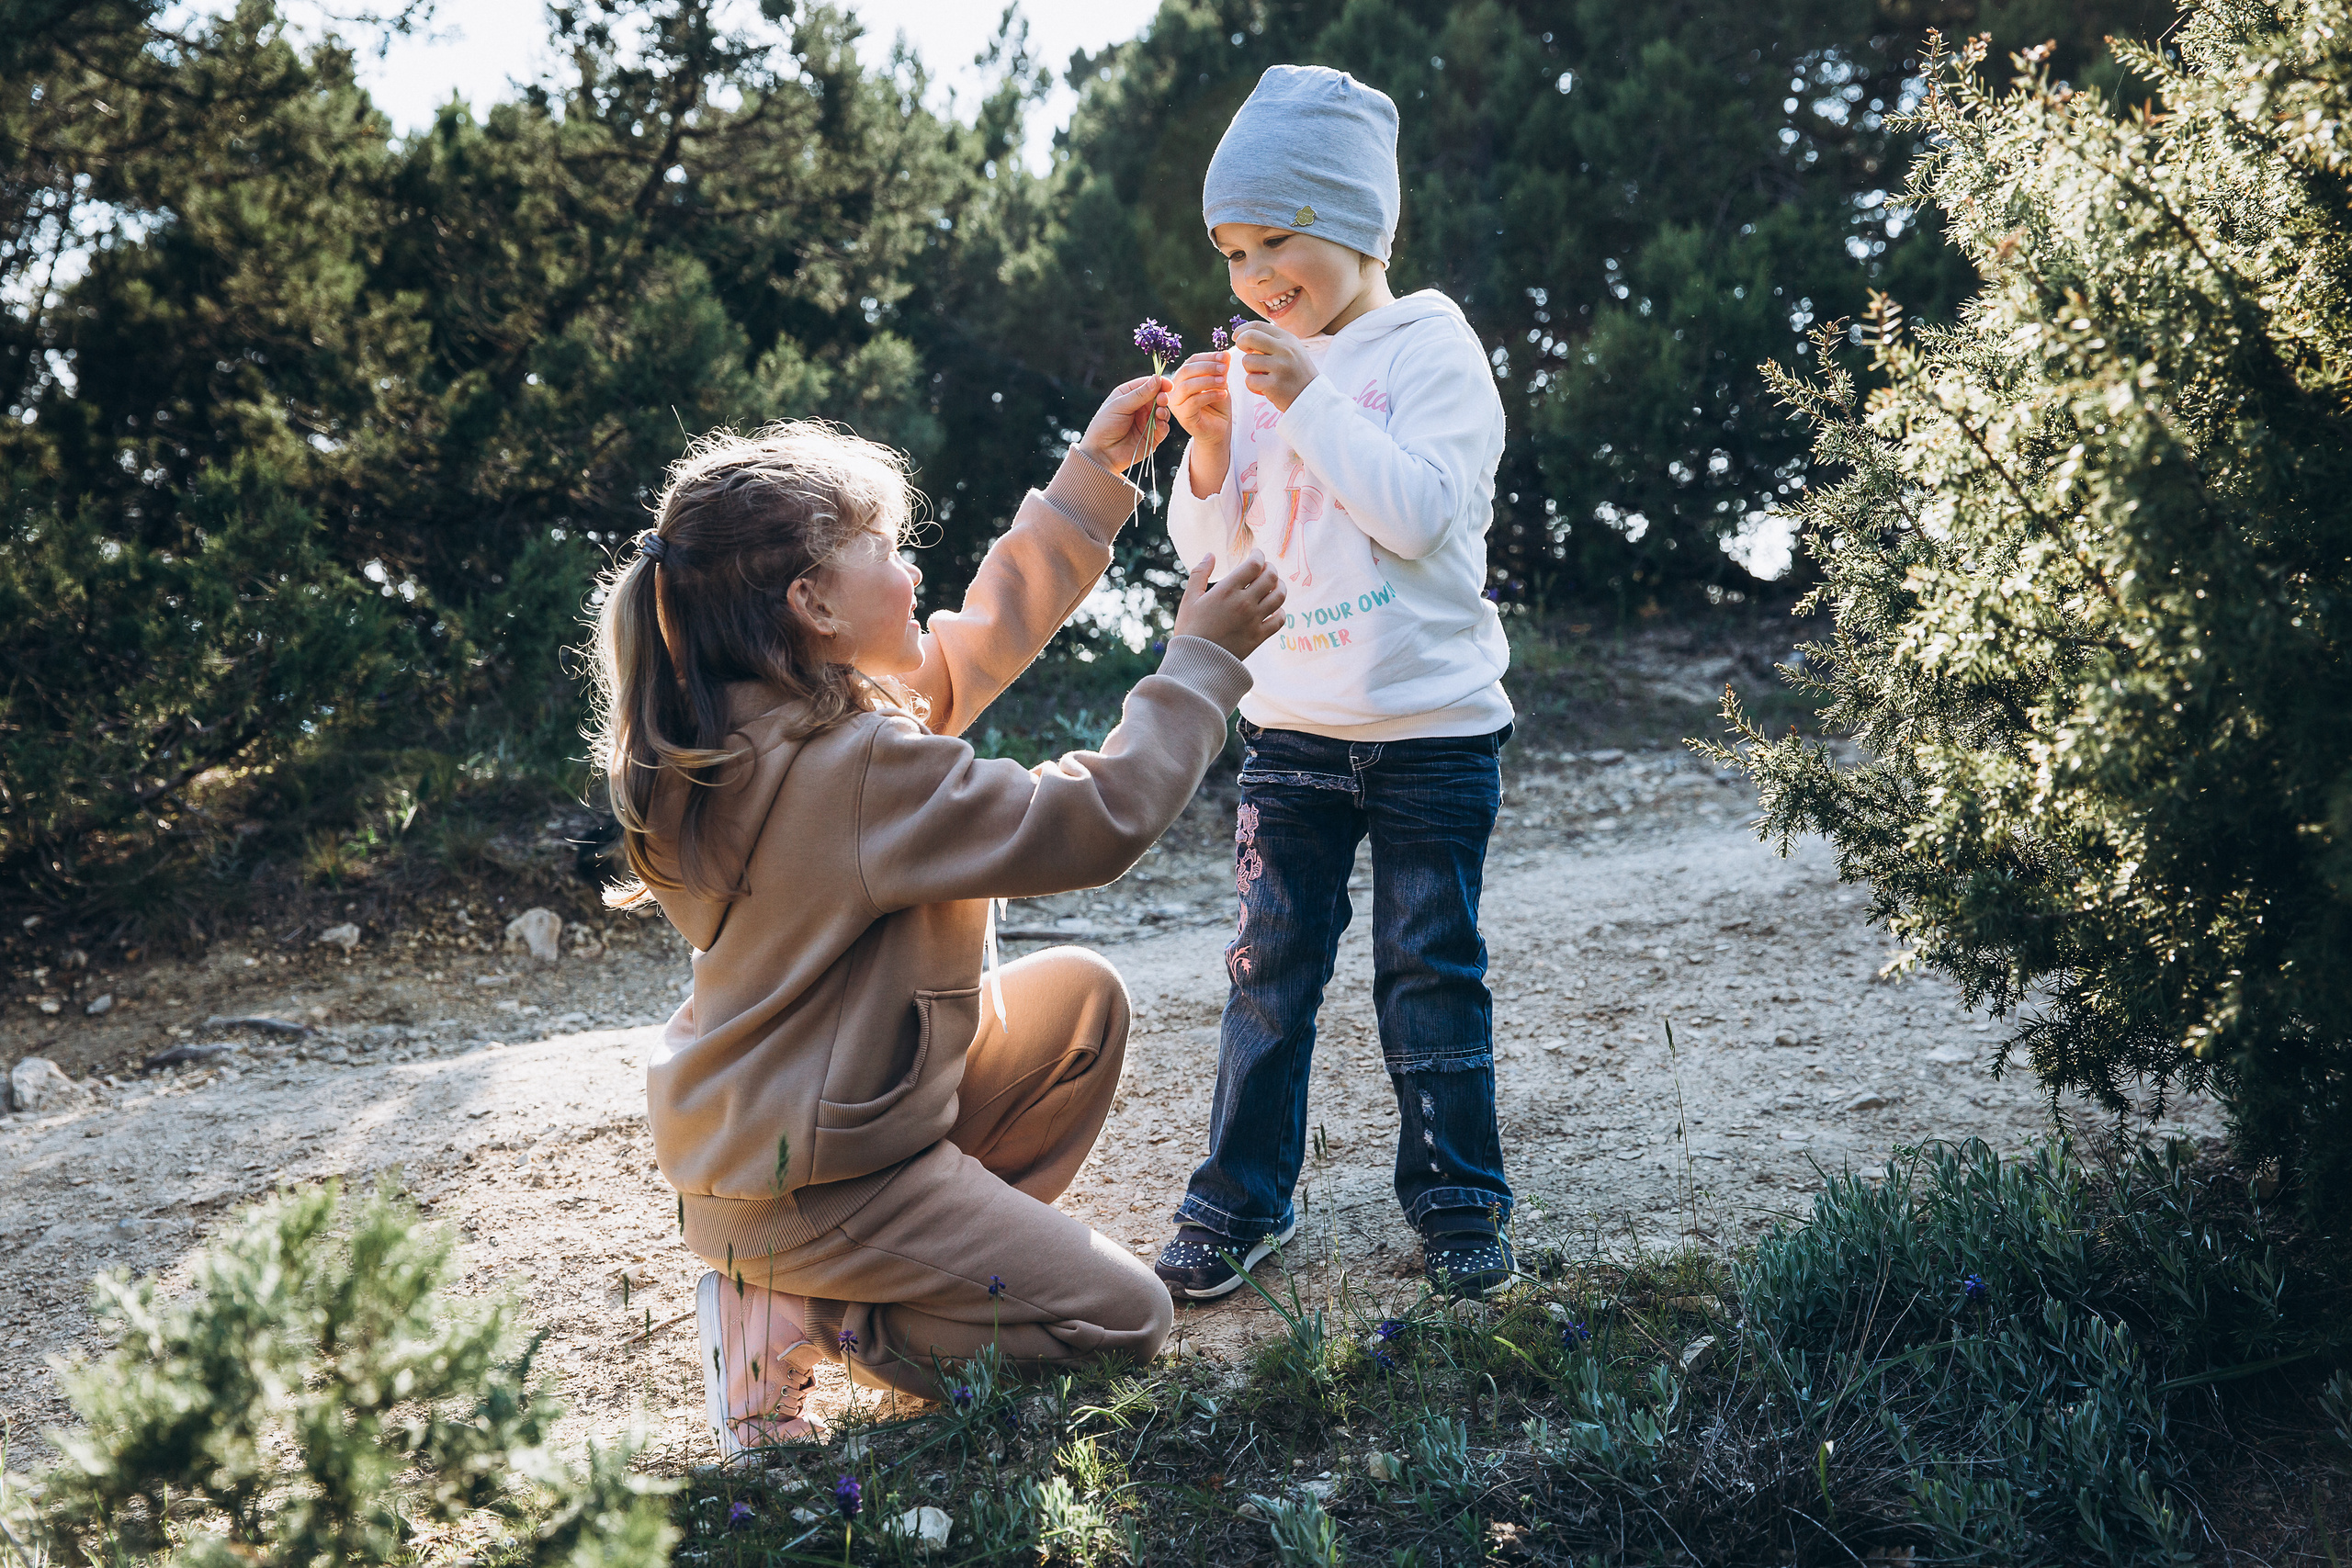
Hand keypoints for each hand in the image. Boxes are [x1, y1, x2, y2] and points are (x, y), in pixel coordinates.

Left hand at [1078, 373, 1171, 470]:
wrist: (1101, 453)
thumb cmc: (1104, 426)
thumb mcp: (1120, 405)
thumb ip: (1140, 394)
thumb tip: (1157, 379)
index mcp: (1128, 395)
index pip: (1147, 384)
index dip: (1159, 383)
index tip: (1168, 384)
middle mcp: (1139, 407)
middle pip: (1158, 397)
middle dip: (1162, 397)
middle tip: (1162, 400)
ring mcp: (1146, 422)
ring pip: (1163, 412)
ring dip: (1164, 411)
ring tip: (1159, 413)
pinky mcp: (1152, 437)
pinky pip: (1163, 429)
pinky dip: (1164, 426)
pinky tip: (1160, 425)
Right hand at [1164, 351, 1231, 497]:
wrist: (1219, 430)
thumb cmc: (1218, 405)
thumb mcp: (1221, 383)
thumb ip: (1221, 370)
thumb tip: (1226, 354)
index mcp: (1182, 378)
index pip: (1191, 361)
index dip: (1208, 357)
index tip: (1225, 356)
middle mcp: (1174, 390)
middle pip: (1186, 371)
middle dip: (1207, 367)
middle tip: (1225, 368)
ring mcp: (1176, 404)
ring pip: (1187, 386)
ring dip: (1208, 380)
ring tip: (1224, 381)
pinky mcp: (1182, 417)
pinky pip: (1193, 402)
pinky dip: (1210, 395)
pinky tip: (1223, 394)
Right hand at [1171, 552, 1285, 661]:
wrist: (1197, 662)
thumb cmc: (1190, 629)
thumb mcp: (1189, 599)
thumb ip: (1199, 574)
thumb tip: (1210, 554)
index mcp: (1227, 591)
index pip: (1254, 565)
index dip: (1259, 555)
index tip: (1256, 554)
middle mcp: (1244, 603)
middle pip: (1271, 577)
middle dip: (1271, 568)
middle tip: (1266, 568)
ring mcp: (1254, 620)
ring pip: (1279, 597)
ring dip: (1280, 586)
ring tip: (1274, 585)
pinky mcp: (1259, 636)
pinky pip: (1280, 620)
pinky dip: (1281, 611)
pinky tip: (1274, 609)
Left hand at [1233, 323, 1317, 411]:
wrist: (1312, 397)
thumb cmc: (1297, 373)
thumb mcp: (1291, 350)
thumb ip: (1272, 341)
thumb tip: (1246, 333)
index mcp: (1288, 339)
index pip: (1258, 326)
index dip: (1242, 330)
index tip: (1237, 336)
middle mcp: (1284, 350)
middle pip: (1249, 337)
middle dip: (1240, 343)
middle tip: (1243, 351)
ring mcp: (1279, 367)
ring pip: (1247, 361)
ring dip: (1249, 370)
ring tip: (1262, 375)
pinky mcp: (1273, 385)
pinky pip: (1249, 380)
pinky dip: (1253, 385)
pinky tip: (1264, 388)